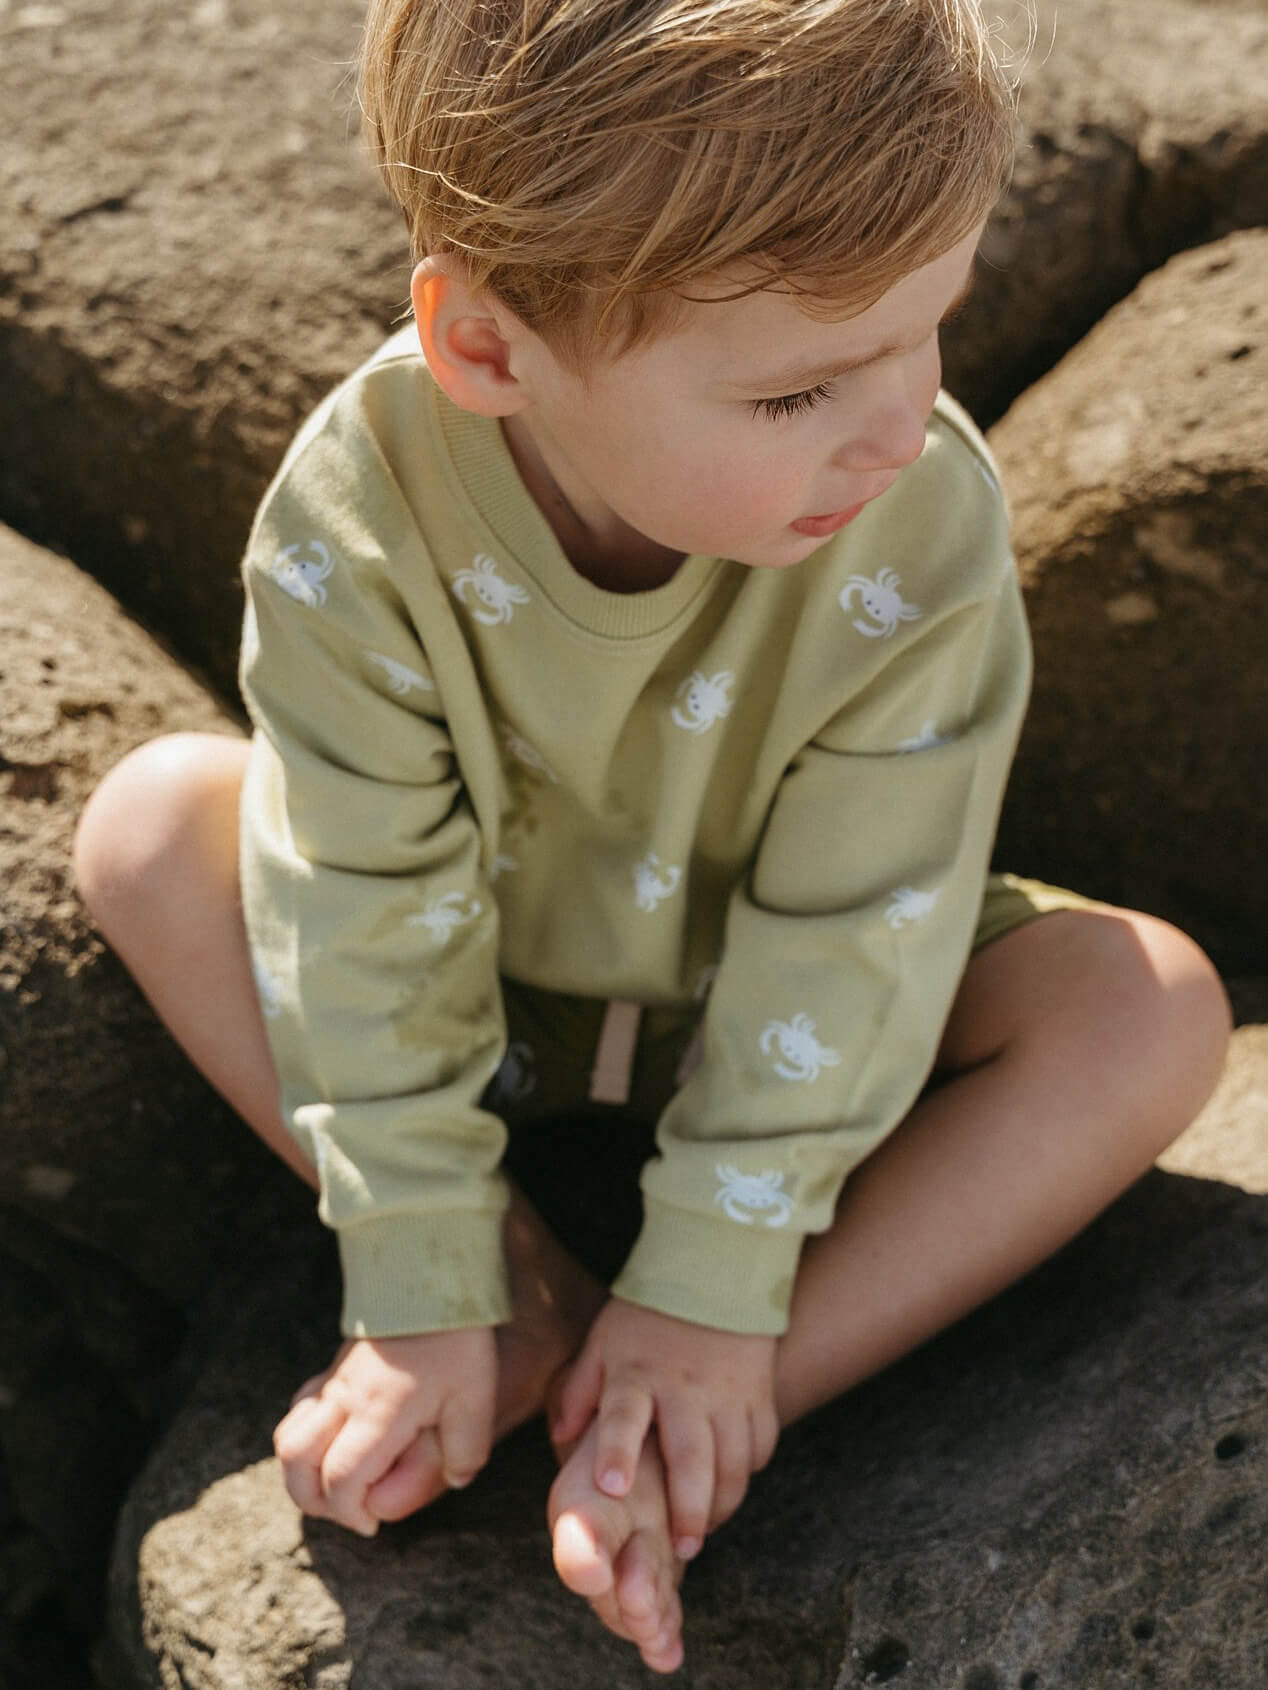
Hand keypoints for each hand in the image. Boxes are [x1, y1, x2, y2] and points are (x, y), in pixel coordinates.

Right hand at [273, 1327, 496, 1533]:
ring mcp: (334, 1382)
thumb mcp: (475, 1398)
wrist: (431, 1277)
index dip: (349, 1514)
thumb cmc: (456, 1339)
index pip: (339, 1482)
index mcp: (378, 1416)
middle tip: (347, 1510)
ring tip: (335, 1482)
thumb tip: (457, 1480)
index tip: (372, 1524)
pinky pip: (300, 1407)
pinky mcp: (335, 1367)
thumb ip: (466, 1448)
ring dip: (300, 1471)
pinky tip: (335, 1438)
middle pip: (295, 1464)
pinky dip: (304, 1435)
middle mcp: (345, 1402)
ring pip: (287, 1436)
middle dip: (311, 1500)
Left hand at [552, 1300, 777, 1559]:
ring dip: (723, 1502)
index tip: (613, 1487)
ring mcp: (727, 1391)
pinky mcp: (759, 1394)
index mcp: (637, 1373)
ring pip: (734, 1460)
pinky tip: (731, 1485)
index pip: (624, 1416)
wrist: (714, 1273)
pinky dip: (749, 1471)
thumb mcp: (603, 1342)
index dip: (616, 1452)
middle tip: (684, 1545)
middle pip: (691, 1455)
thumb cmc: (648, 1318)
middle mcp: (684, 1387)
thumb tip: (559, 1438)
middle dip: (689, 1507)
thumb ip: (580, 1391)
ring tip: (706, 1530)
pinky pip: (761, 1444)